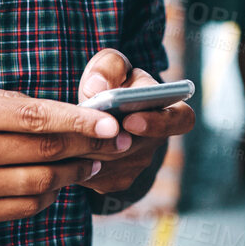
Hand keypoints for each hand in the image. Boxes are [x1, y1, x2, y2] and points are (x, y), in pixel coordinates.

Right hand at [0, 80, 124, 227]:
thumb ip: (10, 101)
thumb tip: (67, 111)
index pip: (36, 117)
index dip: (80, 121)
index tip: (111, 122)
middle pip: (44, 150)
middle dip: (88, 146)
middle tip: (115, 142)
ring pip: (40, 182)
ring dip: (74, 173)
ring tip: (92, 162)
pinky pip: (24, 208)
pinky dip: (49, 196)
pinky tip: (59, 183)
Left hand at [76, 49, 195, 195]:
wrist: (99, 108)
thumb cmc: (110, 81)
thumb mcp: (111, 65)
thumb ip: (108, 68)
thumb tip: (99, 88)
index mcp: (168, 110)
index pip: (181, 120)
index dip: (159, 123)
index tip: (130, 120)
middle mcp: (156, 141)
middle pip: (136, 148)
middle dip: (107, 140)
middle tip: (81, 132)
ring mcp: (137, 164)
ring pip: (112, 164)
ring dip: (88, 152)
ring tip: (65, 135)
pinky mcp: (115, 180)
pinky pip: (95, 177)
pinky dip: (78, 164)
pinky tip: (63, 149)